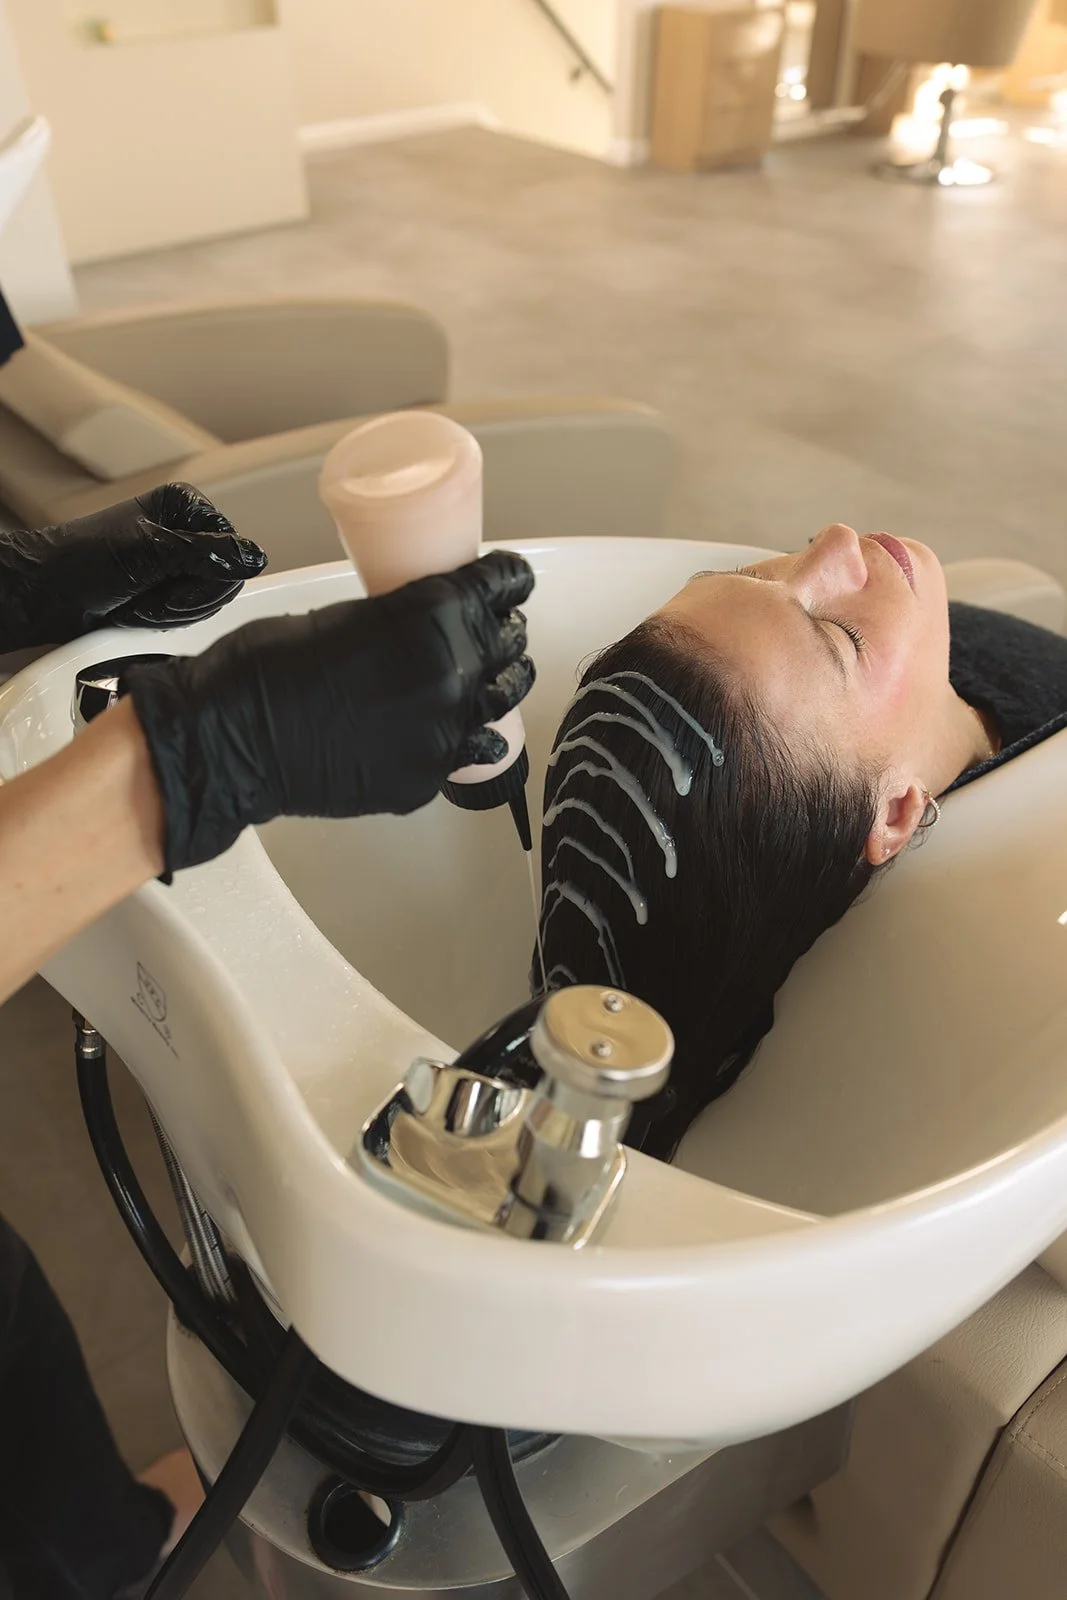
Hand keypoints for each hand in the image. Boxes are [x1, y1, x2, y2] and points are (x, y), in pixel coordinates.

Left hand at [0, 483, 266, 651]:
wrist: (45, 595)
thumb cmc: (83, 562)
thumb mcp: (153, 553)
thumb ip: (209, 554)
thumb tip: (255, 557)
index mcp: (184, 507)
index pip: (233, 546)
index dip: (210, 572)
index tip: (178, 578)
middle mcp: (184, 531)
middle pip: (223, 576)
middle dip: (188, 595)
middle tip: (153, 591)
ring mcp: (175, 563)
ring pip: (207, 599)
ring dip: (173, 609)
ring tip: (139, 599)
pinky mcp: (166, 590)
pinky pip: (189, 613)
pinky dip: (165, 619)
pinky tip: (139, 610)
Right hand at [124, 550, 534, 875]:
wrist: (235, 739)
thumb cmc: (270, 665)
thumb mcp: (349, 614)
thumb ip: (404, 621)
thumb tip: (427, 628)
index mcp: (436, 617)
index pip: (503, 585)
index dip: (509, 581)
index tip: (509, 581)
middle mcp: (455, 674)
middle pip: (509, 645)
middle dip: (500, 633)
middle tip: (484, 631)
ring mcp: (446, 733)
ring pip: (502, 701)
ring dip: (494, 685)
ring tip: (478, 682)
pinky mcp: (428, 778)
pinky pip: (462, 752)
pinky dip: (456, 739)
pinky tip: (437, 731)